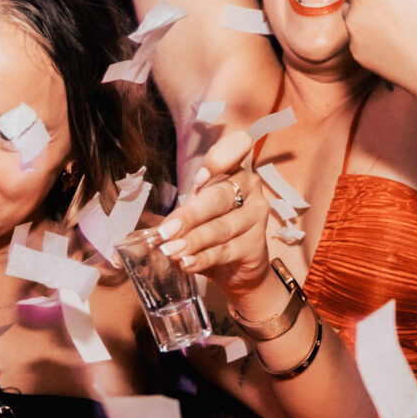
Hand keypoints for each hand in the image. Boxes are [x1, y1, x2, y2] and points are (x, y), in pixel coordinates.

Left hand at [155, 126, 278, 299]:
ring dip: (193, 240)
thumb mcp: (196, 212)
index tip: (199, 178)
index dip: (219, 160)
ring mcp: (257, 216)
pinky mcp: (256, 245)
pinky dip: (203, 258)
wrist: (236, 267)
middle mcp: (250, 188)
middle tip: (166, 231)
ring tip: (171, 250)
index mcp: (233, 170)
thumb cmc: (212, 230)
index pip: (236, 149)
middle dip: (190, 215)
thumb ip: (183, 209)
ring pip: (221, 227)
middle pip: (219, 197)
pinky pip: (225, 250)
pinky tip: (187, 263)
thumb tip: (159, 226)